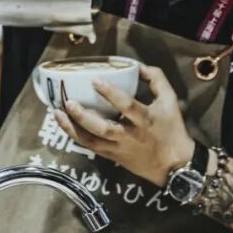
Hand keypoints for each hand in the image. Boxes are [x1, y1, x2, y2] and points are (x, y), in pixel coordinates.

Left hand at [55, 64, 191, 186]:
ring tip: (57, 114)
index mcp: (145, 120)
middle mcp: (129, 135)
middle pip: (103, 128)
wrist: (175, 166)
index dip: (110, 93)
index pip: (126, 106)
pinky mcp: (113, 157)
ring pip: (92, 141)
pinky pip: (91, 148)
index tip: (95, 80)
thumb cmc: (172, 130)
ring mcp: (119, 148)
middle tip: (68, 103)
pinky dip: (76, 137)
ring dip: (72, 128)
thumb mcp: (170, 101)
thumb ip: (156, 80)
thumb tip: (138, 66)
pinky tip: (65, 126)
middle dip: (83, 116)